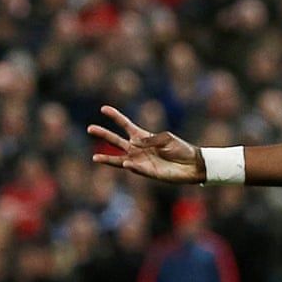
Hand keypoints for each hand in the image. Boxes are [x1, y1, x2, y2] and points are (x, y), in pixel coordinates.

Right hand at [88, 105, 205, 183]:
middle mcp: (137, 148)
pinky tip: (126, 162)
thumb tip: (136, 143)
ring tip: (94, 157)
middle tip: (90, 128)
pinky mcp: (146, 172)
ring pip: (119, 159)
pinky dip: (131, 165)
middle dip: (103, 134)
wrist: (191, 164)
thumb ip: (150, 139)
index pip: (125, 124)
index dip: (115, 116)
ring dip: (107, 158)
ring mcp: (140, 161)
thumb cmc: (180, 148)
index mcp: (142, 136)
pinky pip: (135, 168)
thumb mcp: (166, 138)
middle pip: (116, 140)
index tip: (103, 108)